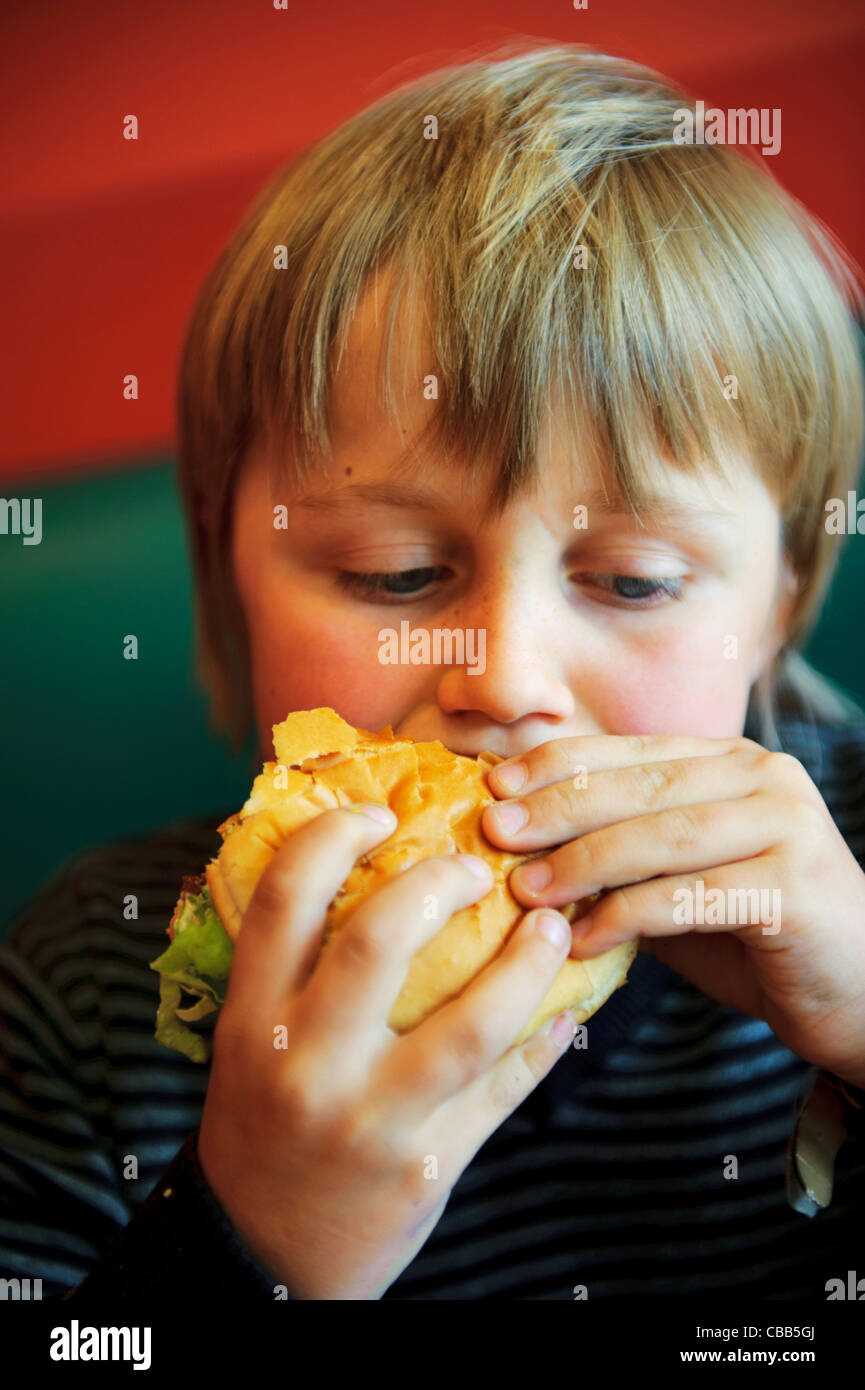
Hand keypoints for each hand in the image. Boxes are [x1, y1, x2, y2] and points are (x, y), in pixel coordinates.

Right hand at [197, 804, 578, 1299]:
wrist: (262, 1257)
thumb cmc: (259, 1125)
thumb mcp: (248, 1043)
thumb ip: (290, 968)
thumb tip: (361, 865)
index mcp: (252, 1019)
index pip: (284, 898)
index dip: (333, 835)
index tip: (378, 813)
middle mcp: (307, 1063)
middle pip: (380, 939)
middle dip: (440, 883)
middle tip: (477, 865)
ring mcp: (373, 1118)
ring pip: (471, 1022)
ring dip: (527, 962)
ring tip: (553, 925)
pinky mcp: (430, 1166)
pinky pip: (506, 1090)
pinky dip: (547, 1041)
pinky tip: (569, 1007)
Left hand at [481, 734, 864, 1091]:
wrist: (856, 995)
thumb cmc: (754, 937)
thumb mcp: (677, 884)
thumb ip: (622, 860)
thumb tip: (522, 852)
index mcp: (732, 764)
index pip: (632, 750)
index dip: (558, 763)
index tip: (494, 784)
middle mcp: (765, 778)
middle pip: (642, 784)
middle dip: (558, 807)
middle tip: (495, 830)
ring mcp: (788, 826)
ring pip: (665, 835)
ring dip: (585, 861)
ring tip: (526, 890)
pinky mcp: (796, 886)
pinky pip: (694, 895)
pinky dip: (629, 916)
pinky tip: (581, 939)